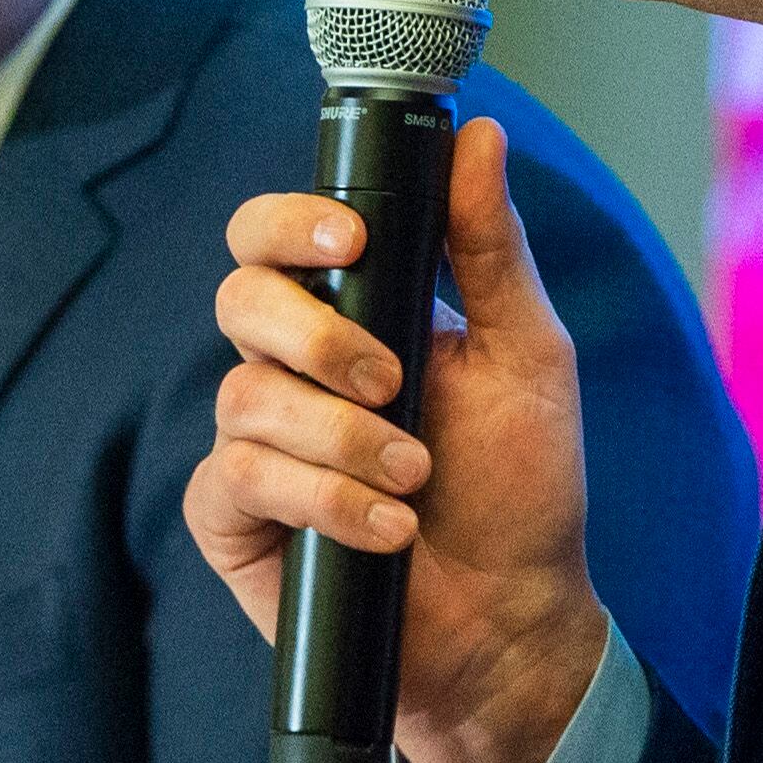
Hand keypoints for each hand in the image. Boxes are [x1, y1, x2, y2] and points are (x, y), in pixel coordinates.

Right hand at [187, 116, 606, 762]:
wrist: (511, 625)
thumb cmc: (522, 492)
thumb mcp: (527, 356)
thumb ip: (490, 249)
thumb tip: (480, 137)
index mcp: (349, 315)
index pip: (276, 236)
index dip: (289, 222)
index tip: (349, 238)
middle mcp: (290, 371)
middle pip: (241, 298)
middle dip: (317, 335)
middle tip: (393, 381)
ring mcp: (255, 445)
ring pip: (246, 397)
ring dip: (342, 438)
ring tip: (414, 477)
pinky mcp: (234, 519)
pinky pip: (240, 478)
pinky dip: (321, 500)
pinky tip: (382, 530)